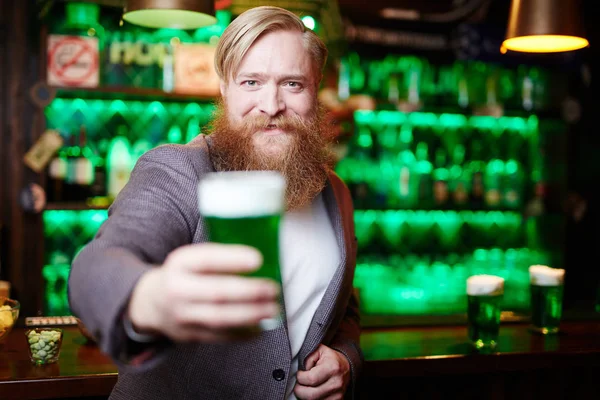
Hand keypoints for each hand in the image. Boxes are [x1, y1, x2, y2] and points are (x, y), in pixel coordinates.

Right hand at [128, 243, 279, 341]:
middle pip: (216, 293)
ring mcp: (182, 316)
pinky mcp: (190, 336)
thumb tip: (262, 258)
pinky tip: (262, 326)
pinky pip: (220, 336)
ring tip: (273, 309)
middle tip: (273, 288)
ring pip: (220, 318)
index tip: (258, 259)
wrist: (151, 303)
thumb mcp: (191, 258)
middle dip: (249, 292)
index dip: (232, 259)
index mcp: (180, 263)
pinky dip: (244, 332)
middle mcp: (177, 289)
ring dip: (251, 315)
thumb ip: (218, 257)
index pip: (206, 259)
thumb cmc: (184, 274)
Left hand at [294, 344, 349, 399]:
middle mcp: (336, 383)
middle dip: (299, 390)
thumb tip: (301, 370)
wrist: (345, 366)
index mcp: (332, 368)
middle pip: (310, 395)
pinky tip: (313, 391)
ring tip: (306, 386)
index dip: (300, 377)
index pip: (310, 379)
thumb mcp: (319, 350)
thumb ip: (308, 357)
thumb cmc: (330, 358)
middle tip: (299, 383)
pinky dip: (313, 399)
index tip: (299, 374)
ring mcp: (338, 394)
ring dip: (305, 395)